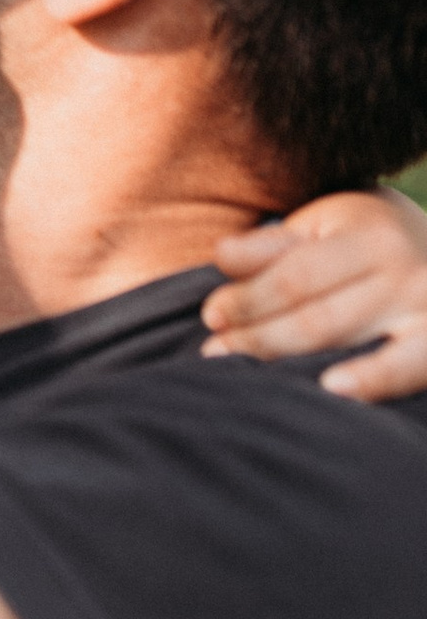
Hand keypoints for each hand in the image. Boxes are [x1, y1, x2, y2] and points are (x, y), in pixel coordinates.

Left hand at [202, 185, 426, 402]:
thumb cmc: (369, 239)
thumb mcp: (326, 226)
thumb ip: (274, 245)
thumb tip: (221, 255)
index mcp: (370, 238)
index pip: (296, 277)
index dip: (249, 299)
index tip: (211, 316)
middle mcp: (405, 275)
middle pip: (319, 318)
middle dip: (260, 338)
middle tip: (214, 353)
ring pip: (351, 345)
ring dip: (294, 364)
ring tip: (249, 378)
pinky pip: (406, 370)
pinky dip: (373, 382)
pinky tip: (333, 392)